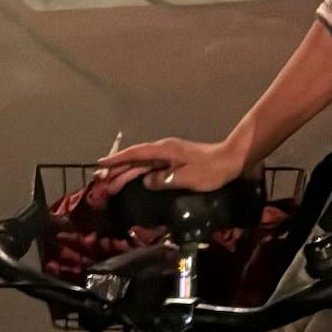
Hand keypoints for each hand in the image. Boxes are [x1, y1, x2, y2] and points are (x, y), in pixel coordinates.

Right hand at [92, 135, 245, 196]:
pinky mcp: (175, 160)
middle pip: (136, 159)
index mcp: (164, 151)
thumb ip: (164, 179)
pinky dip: (140, 171)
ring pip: (143, 162)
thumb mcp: (186, 177)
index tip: (102, 164)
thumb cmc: (209, 170)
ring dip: (128, 171)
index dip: (118, 159)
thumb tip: (146, 181)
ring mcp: (169, 154)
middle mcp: (164, 150)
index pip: (136, 154)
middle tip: (103, 182)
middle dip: (119, 169)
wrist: (229, 161)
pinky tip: (136, 178)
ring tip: (113, 182)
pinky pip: (151, 165)